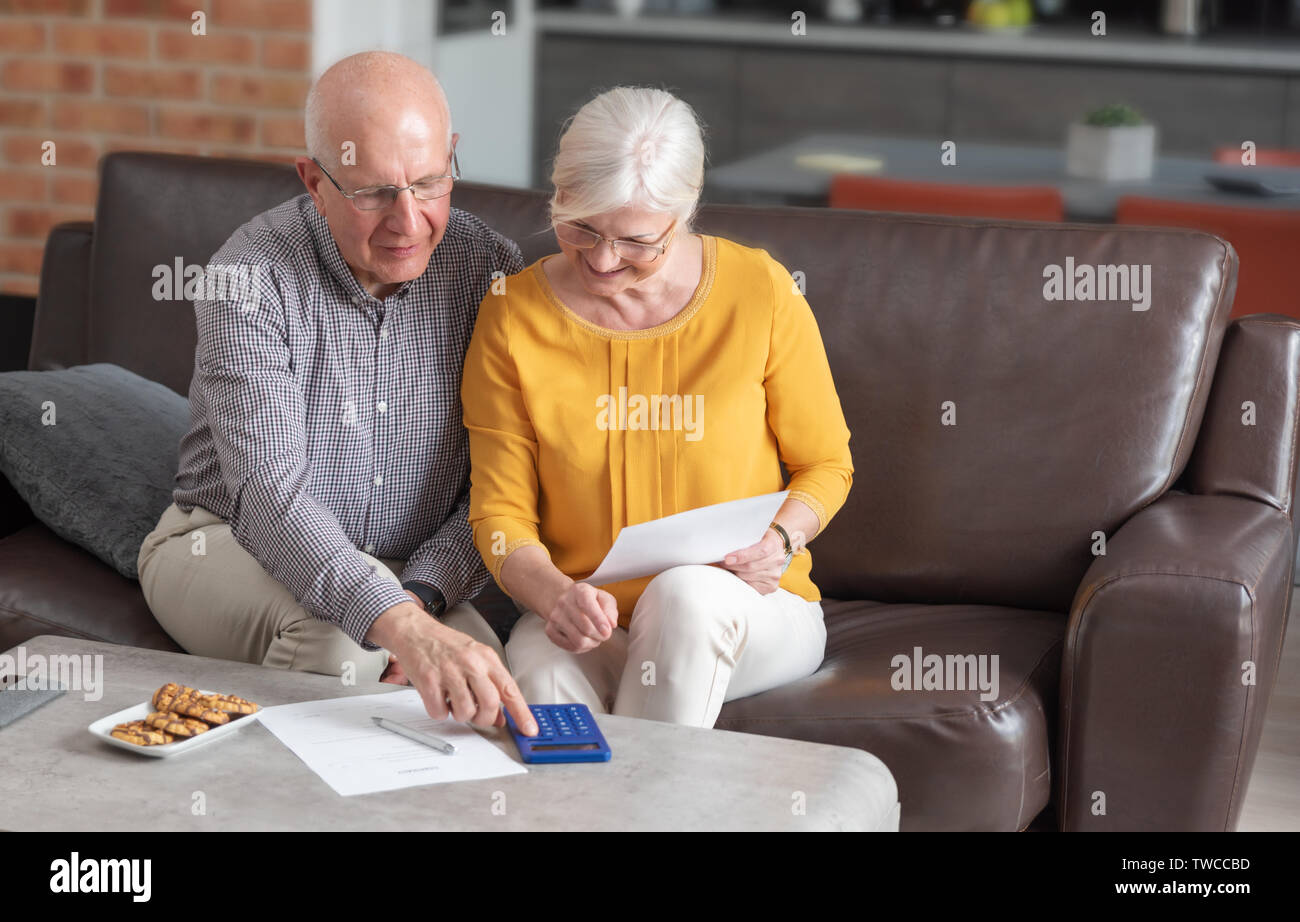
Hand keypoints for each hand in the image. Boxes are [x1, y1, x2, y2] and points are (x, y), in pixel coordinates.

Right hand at [367, 601, 538, 735]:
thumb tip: (502, 717)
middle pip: (490, 703)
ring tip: (453, 701)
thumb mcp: (475, 659)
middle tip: (478, 716)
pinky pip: (439, 712)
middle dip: (485, 718)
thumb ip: (491, 686)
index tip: (530, 730)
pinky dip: (439, 712)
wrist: (415, 630)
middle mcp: (471, 663)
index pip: (510, 689)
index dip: (522, 713)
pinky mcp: (428, 680)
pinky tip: (438, 698)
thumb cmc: (446, 645)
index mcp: (486, 658)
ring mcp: (449, 671)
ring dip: (460, 714)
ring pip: (465, 711)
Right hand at [544, 581, 618, 653]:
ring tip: (594, 636)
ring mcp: (555, 617)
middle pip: (585, 628)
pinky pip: (570, 647)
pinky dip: (582, 647)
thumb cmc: (588, 600)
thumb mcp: (604, 599)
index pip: (587, 606)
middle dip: (600, 636)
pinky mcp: (550, 630)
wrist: (566, 601)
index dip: (598, 620)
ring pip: (578, 641)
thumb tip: (611, 623)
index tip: (607, 631)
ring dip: (592, 643)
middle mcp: (564, 602)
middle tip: (605, 634)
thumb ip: (610, 610)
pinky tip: (584, 639)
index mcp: (579, 591)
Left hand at [721, 528, 786, 594]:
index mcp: (774, 545)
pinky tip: (739, 576)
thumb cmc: (761, 541)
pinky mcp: (772, 586)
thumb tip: (726, 549)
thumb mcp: (754, 534)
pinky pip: (752, 587)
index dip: (742, 556)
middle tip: (723, 563)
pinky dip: (742, 582)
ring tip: (730, 568)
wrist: (774, 547)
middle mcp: (777, 560)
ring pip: (749, 577)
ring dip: (736, 573)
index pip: (760, 552)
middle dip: (734, 566)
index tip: (728, 558)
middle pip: (751, 567)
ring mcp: (775, 574)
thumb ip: (743, 540)